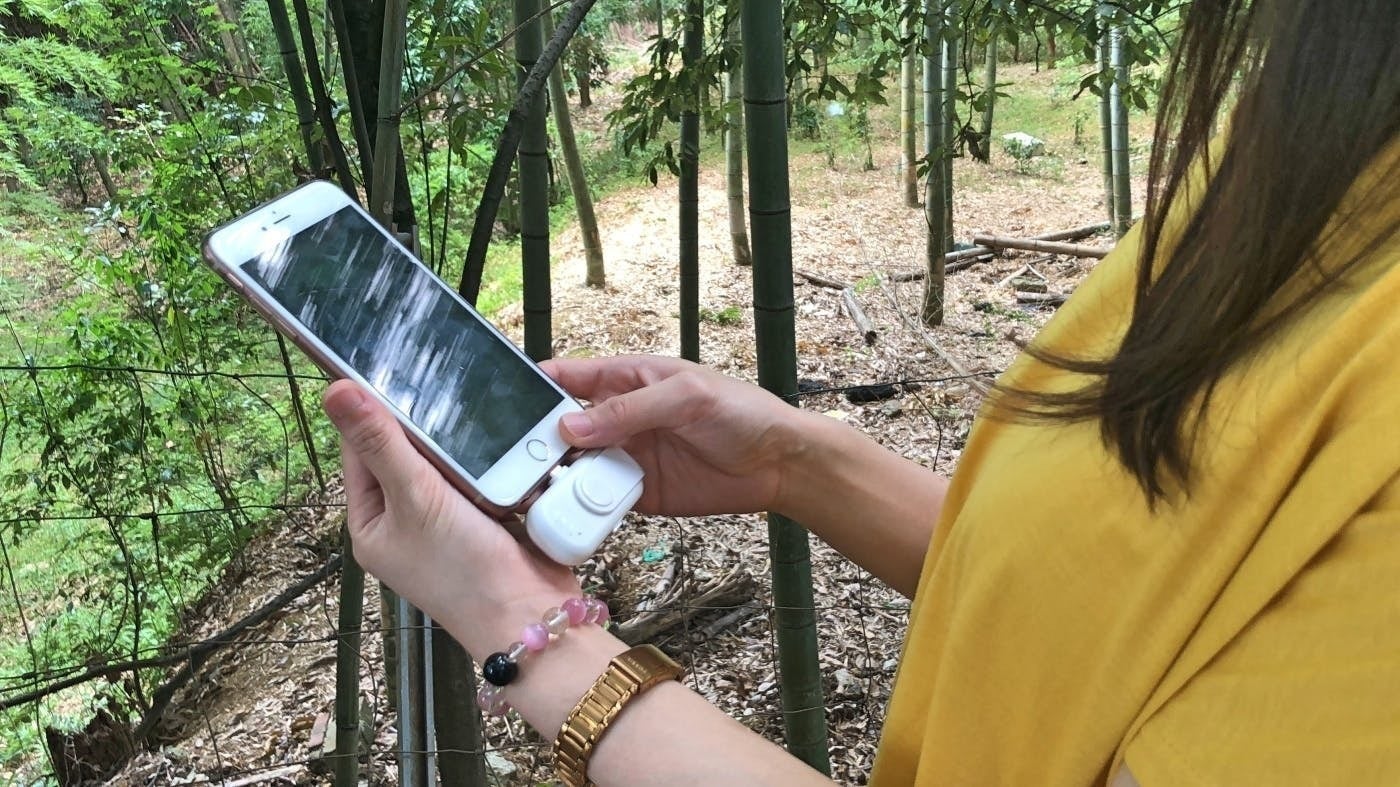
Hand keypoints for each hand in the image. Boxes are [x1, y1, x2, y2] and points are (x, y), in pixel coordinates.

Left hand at [322, 380, 578, 657]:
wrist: (530, 613)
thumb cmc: (464, 569)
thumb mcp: (417, 498)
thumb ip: (382, 443)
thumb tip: (335, 392)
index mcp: (371, 522)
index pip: (360, 451)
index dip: (373, 411)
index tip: (392, 369)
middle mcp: (402, 522)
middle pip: (404, 454)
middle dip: (423, 425)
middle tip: (440, 378)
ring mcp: (444, 522)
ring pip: (444, 463)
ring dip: (459, 441)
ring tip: (472, 401)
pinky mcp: (483, 519)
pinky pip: (478, 476)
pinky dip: (487, 458)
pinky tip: (499, 434)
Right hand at [539, 355, 805, 516]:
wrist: (778, 463)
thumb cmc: (741, 412)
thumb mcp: (686, 396)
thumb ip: (629, 408)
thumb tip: (573, 425)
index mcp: (626, 380)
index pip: (568, 377)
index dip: (534, 387)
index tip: (503, 402)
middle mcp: (619, 419)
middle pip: (562, 428)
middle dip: (537, 441)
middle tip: (516, 459)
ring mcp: (626, 457)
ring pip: (575, 467)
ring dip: (557, 478)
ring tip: (535, 490)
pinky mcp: (638, 493)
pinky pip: (600, 500)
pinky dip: (584, 507)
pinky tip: (569, 513)